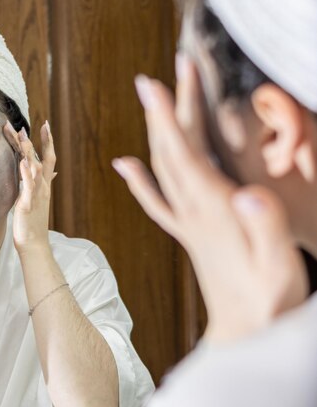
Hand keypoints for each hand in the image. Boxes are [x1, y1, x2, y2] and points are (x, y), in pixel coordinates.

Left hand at [3, 121, 55, 254]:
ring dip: (30, 153)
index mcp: (44, 185)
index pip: (49, 158)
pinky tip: (23, 163)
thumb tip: (52, 172)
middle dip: (38, 141)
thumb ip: (43, 183)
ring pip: (36, 170)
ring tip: (24, 137)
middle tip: (33, 124)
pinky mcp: (28, 204)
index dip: (48, 141)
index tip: (46, 124)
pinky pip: (28, 187)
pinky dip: (26, 174)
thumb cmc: (33, 222)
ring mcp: (37, 195)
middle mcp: (43, 187)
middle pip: (44, 159)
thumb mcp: (38, 199)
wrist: (34, 243)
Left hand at [112, 55, 307, 341]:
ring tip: (150, 100)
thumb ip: (268, 229)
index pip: (184, 156)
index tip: (153, 84)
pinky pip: (156, 201)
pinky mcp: (188, 234)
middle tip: (160, 73)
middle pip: (170, 152)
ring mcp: (186, 223)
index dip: (168, 118)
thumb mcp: (281, 266)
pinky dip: (139, 180)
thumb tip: (249, 196)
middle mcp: (192, 212)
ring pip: (161, 169)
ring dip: (154, 132)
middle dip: (164, 110)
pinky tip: (125, 164)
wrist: (246, 332)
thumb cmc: (269, 299)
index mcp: (214, 212)